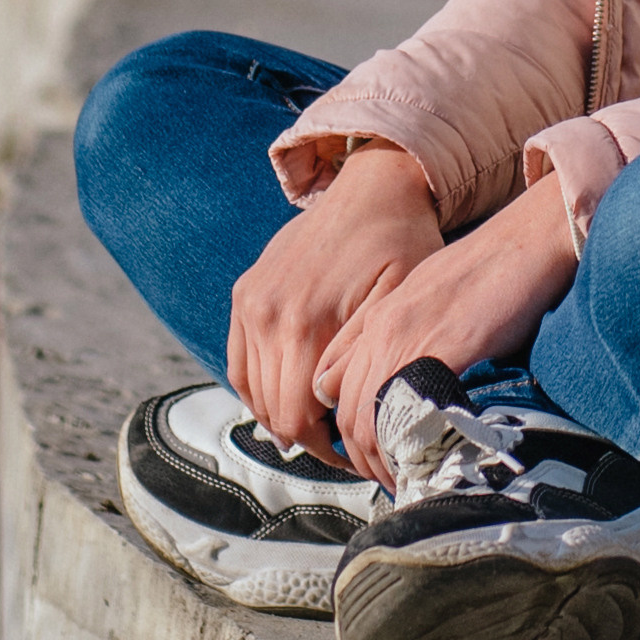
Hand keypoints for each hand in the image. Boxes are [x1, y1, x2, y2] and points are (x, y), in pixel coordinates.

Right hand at [227, 144, 442, 462]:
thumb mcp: (400, 300)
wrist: (374, 187)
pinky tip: (286, 394)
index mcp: (304, 322)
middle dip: (304, 437)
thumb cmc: (401, 243)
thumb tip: (331, 406)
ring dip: (279, 414)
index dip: (322, 449)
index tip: (349, 452)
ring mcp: (251, 299)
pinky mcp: (246, 290)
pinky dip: (256, 386)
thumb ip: (360, 356)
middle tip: (339, 442)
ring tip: (317, 421)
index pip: (295, 418)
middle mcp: (266, 313)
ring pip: (251, 389)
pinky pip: (238, 359)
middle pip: (271, 410)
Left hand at [318, 173, 579, 484]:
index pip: (333, 384)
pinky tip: (427, 464)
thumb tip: (400, 388)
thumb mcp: (432, 299)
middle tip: (387, 479)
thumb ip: (406, 336)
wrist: (530, 239)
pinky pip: (409, 413)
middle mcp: (384, 327)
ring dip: (383, 462)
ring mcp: (410, 338)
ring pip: (371, 420)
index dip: (345, 427)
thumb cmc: (492, 270)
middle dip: (361, 457)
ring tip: (406, 481)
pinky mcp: (443, 350)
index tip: (366, 452)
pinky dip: (411, 449)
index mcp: (379, 315)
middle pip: (348, 411)